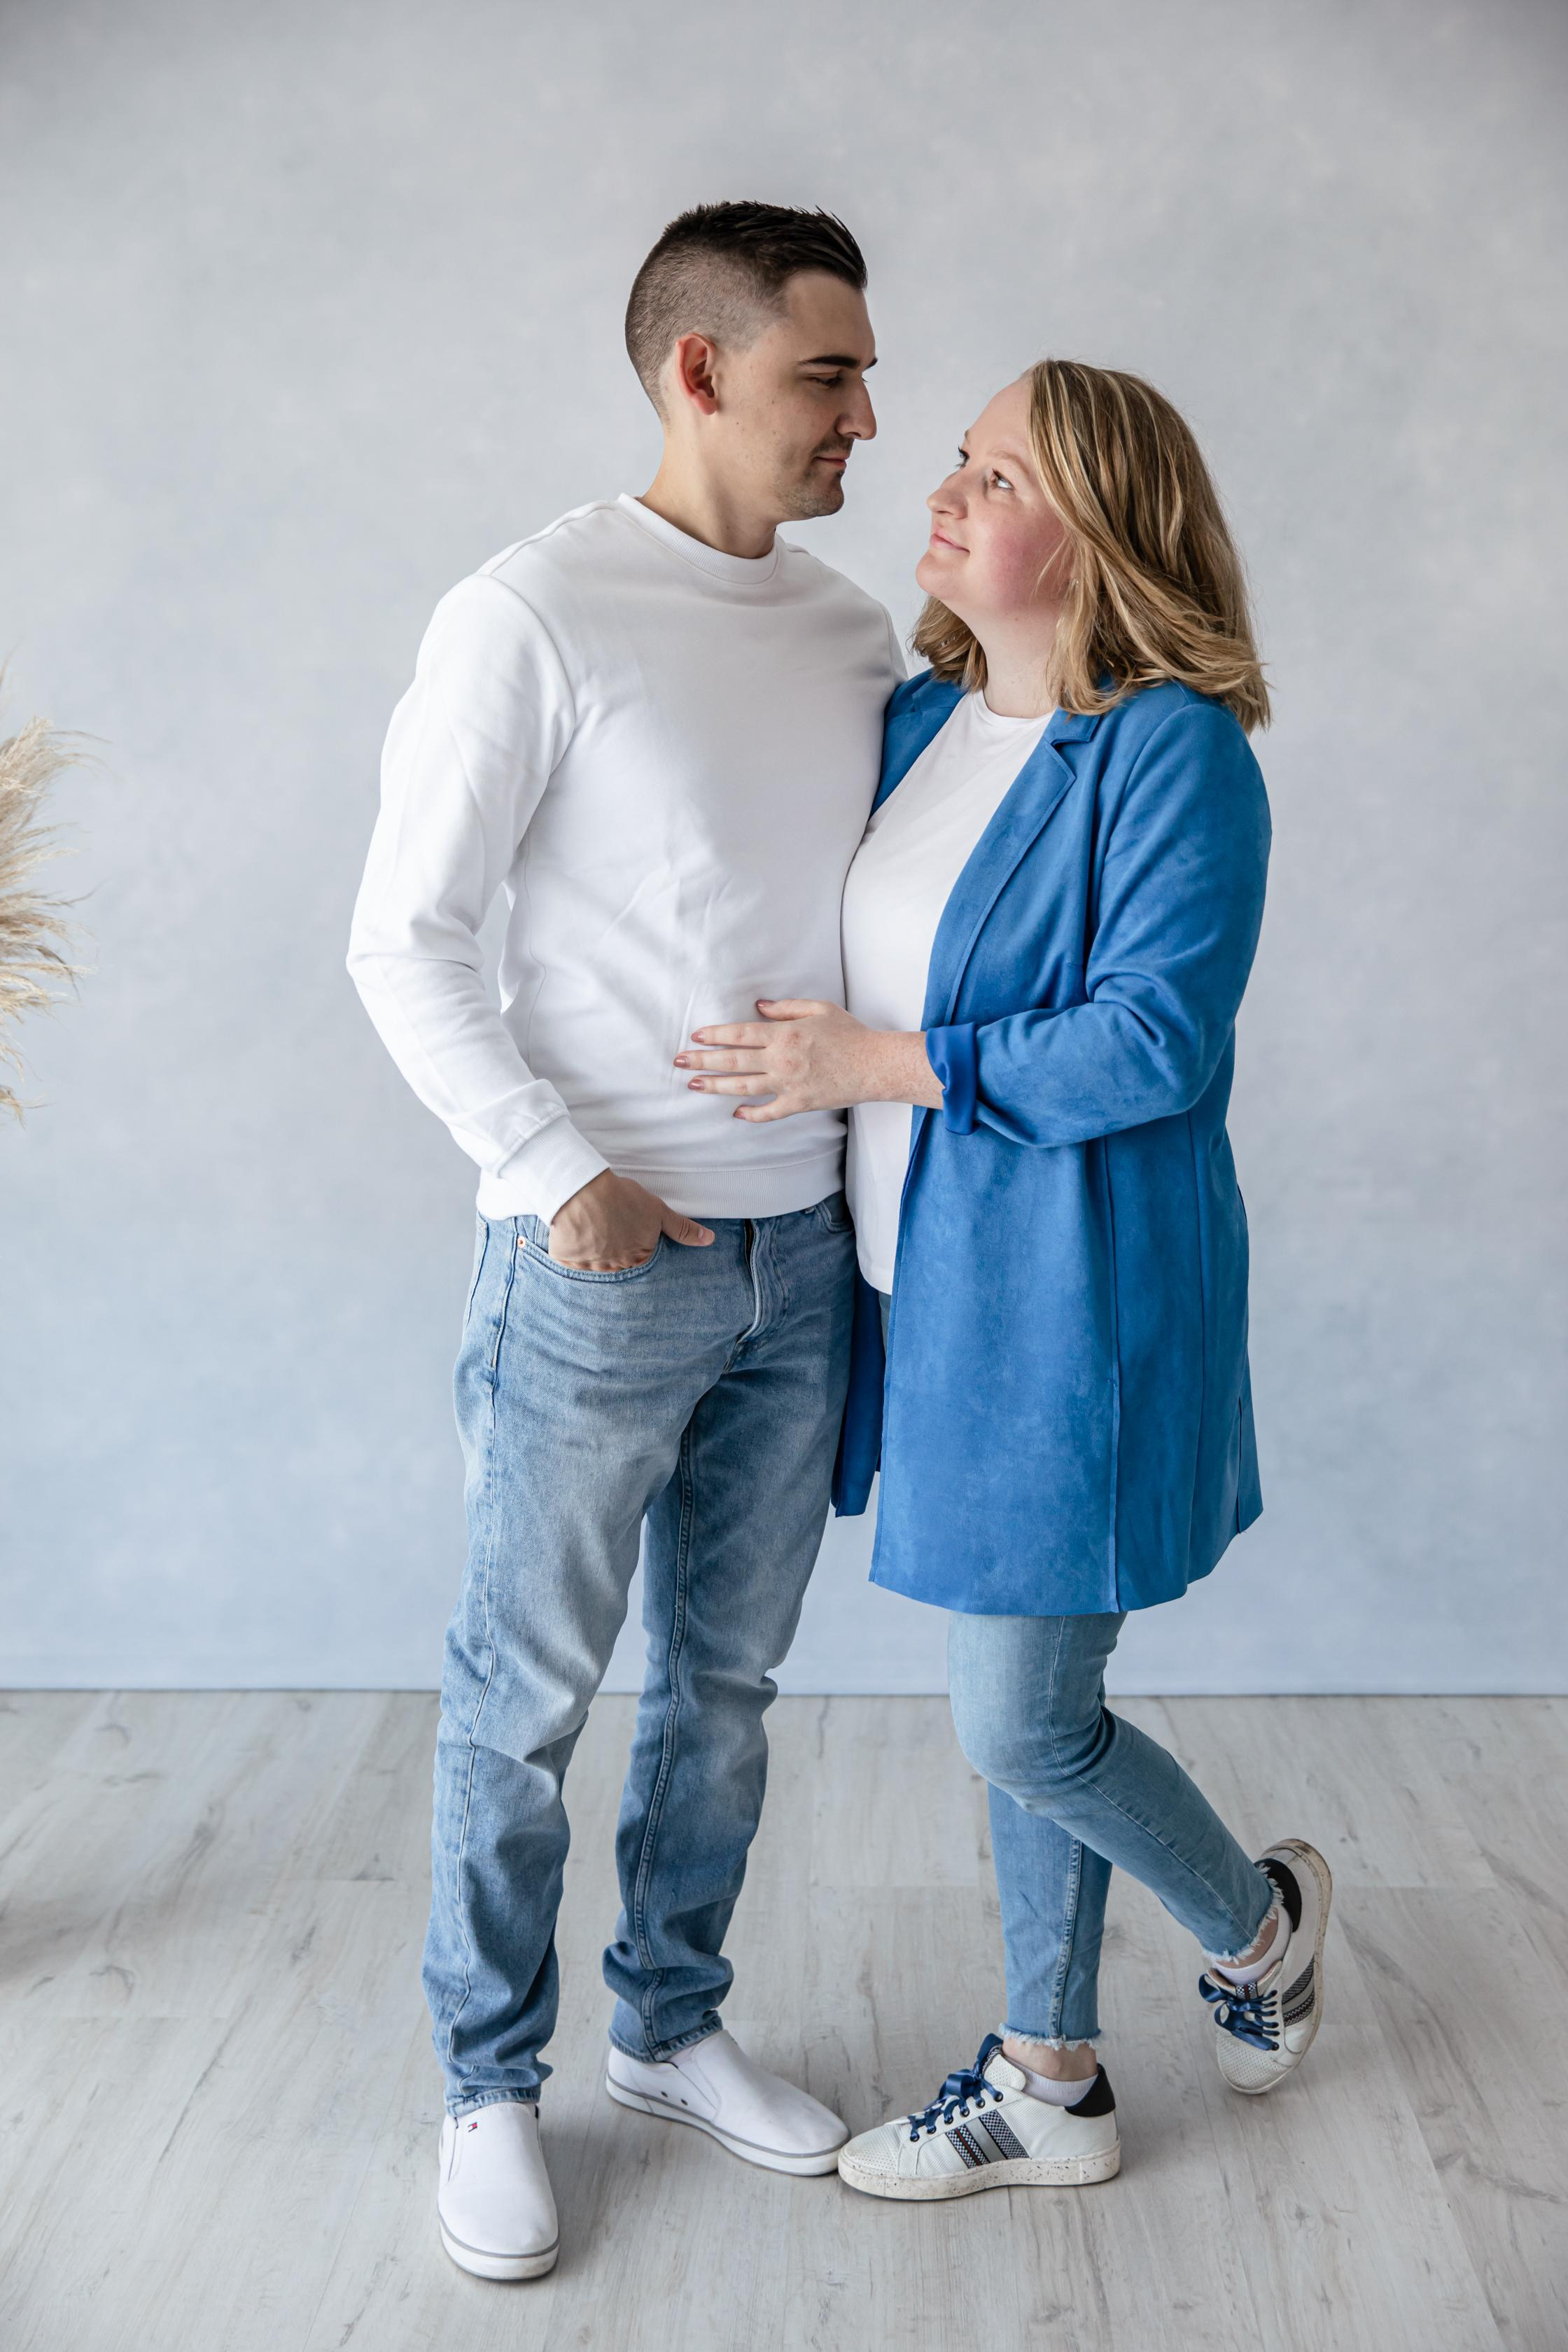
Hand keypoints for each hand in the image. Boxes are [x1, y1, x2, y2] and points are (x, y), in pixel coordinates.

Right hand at [548, 1170, 713, 1269]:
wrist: (584, 1190)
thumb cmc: (623, 1198)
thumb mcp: (658, 1211)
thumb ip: (682, 1229)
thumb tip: (709, 1240)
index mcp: (637, 1258)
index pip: (638, 1255)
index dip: (631, 1237)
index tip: (624, 1224)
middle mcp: (614, 1267)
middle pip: (615, 1260)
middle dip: (612, 1243)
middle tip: (607, 1222)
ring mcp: (589, 1265)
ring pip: (591, 1259)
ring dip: (591, 1244)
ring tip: (591, 1222)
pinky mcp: (566, 1258)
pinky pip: (568, 1256)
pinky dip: (569, 1243)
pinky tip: (574, 1228)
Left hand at [675, 1000, 942, 1122]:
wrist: (875, 1066)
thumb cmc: (850, 1034)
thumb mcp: (819, 1008)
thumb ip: (785, 1008)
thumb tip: (759, 1007)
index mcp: (784, 1034)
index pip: (739, 1034)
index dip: (714, 1035)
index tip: (695, 1036)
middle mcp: (781, 1060)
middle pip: (733, 1061)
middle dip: (702, 1061)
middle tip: (679, 1061)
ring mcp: (788, 1085)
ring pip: (743, 1087)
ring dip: (715, 1086)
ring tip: (693, 1085)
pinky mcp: (799, 1104)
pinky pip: (768, 1112)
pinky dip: (751, 1114)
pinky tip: (735, 1113)